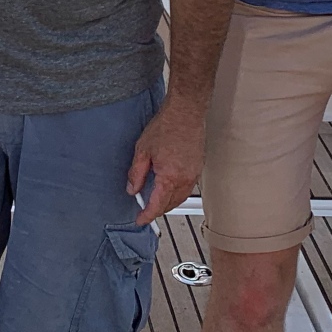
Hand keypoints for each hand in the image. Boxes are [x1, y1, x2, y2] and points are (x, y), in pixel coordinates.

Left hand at [125, 100, 204, 226]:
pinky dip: (177, 193)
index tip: (140, 219)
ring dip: (168, 203)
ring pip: (180, 198)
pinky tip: (169, 188)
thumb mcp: (142, 150)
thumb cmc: (166, 127)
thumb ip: (136, 174)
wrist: (185, 112)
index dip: (147, 215)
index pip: (157, 205)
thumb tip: (132, 189)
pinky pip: (187, 189)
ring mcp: (194, 174)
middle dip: (157, 210)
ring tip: (156, 201)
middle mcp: (184, 179)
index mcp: (169, 177)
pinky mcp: (198, 168)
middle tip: (144, 209)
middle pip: (170, 205)